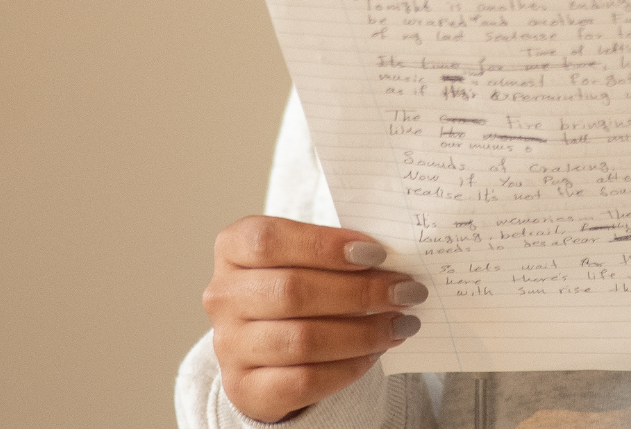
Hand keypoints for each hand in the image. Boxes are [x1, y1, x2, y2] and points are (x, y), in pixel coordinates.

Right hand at [204, 216, 426, 421]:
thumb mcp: (306, 257)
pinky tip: (374, 353)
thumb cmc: (296, 286)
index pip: (270, 241)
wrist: (268, 347)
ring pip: (302, 340)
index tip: (377, 252)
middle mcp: (223, 296)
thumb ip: (337, 252)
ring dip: (362, 332)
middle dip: (360, 292)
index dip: (325, 246)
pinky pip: (304, 380)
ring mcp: (229, 346)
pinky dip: (348, 367)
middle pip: (292, 292)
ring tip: (401, 324)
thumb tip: (393, 261)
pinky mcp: (246, 389)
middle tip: (407, 292)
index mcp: (232, 248)